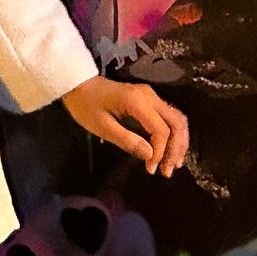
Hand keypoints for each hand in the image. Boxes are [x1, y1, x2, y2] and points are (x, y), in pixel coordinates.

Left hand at [60, 74, 188, 175]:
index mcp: (137, 101)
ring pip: (176, 119)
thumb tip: (150, 155)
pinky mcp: (148, 99)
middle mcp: (149, 96)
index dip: (160, 152)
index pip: (161, 129)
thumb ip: (127, 140)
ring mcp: (150, 96)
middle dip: (176, 148)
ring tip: (172, 164)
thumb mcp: (102, 127)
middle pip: (176, 123)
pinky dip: (172, 134)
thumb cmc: (86, 106)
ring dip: (178, 142)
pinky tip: (169, 150)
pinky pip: (168, 116)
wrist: (78, 85)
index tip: (151, 169)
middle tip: (168, 171)